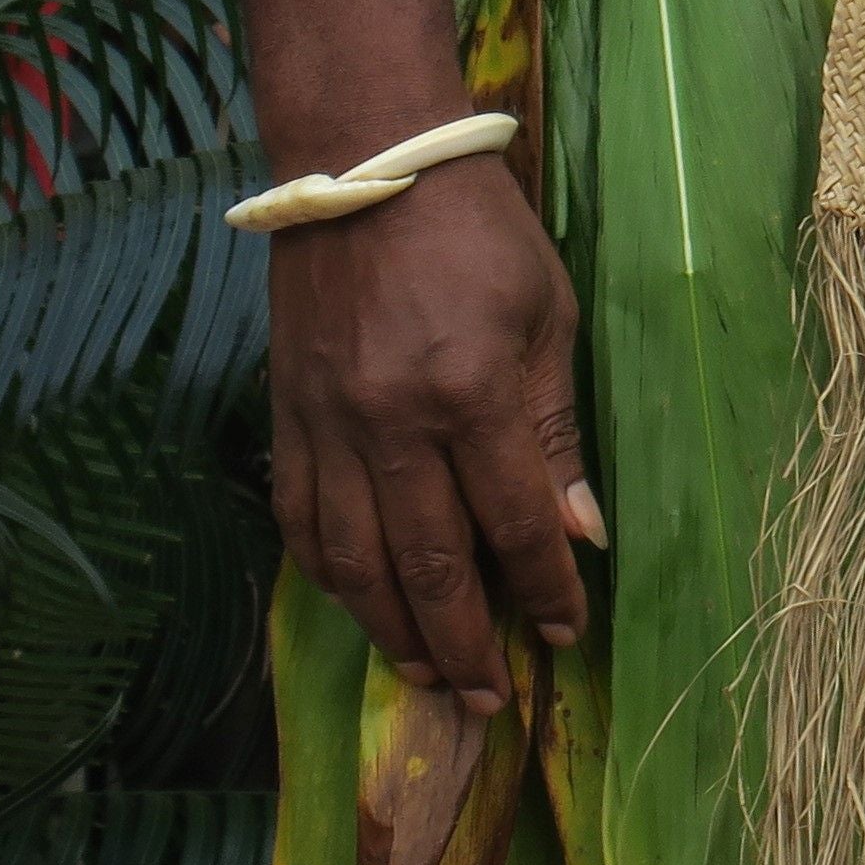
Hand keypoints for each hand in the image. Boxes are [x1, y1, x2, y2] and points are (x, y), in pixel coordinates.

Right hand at [262, 156, 599, 710]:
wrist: (365, 167)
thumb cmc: (478, 233)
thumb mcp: (544, 316)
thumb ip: (554, 431)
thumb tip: (578, 531)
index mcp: (469, 394)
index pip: (512, 524)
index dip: (543, 589)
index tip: (567, 634)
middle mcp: (390, 425)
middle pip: (426, 566)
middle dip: (465, 642)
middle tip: (490, 697)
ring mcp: (327, 428)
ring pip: (353, 564)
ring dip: (392, 633)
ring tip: (429, 675)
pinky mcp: (286, 420)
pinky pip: (303, 525)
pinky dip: (332, 580)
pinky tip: (362, 607)